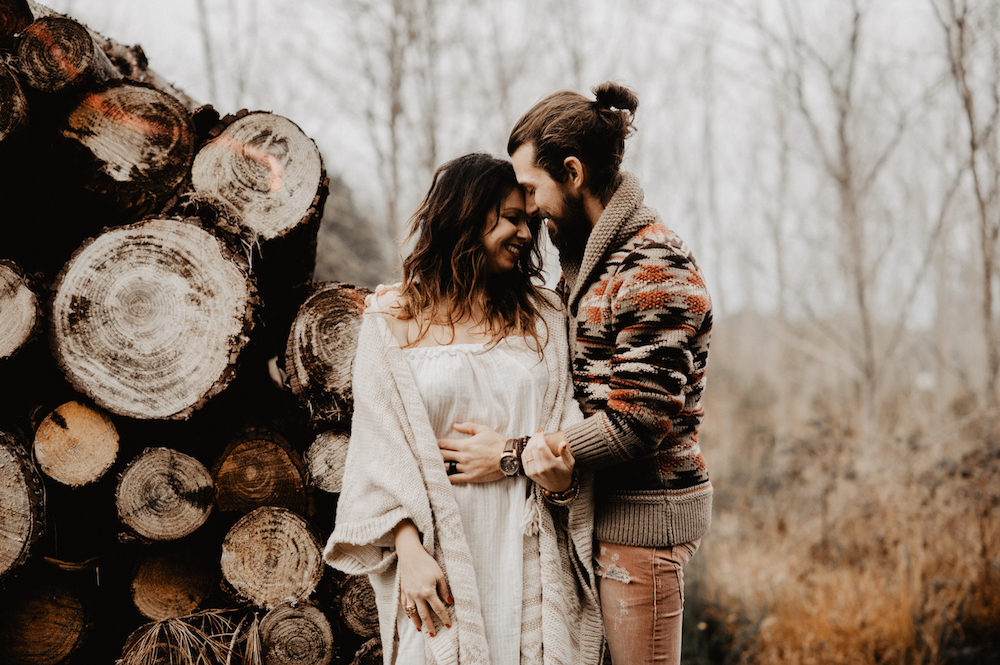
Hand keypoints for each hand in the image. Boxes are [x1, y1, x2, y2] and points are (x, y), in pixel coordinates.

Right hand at [394, 521, 451, 635]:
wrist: (410, 554)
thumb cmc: (427, 563)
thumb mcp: (439, 575)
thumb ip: (444, 590)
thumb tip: (449, 602)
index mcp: (428, 592)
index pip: (438, 609)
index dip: (444, 618)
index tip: (449, 625)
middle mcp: (417, 595)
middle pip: (424, 615)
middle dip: (430, 626)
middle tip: (433, 635)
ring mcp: (408, 594)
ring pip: (413, 612)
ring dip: (417, 622)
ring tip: (421, 630)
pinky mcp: (403, 591)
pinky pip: (404, 605)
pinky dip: (408, 613)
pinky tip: (410, 617)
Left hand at [437, 422, 504, 483]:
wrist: (508, 457)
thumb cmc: (496, 442)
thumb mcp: (483, 429)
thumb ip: (468, 426)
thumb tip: (455, 425)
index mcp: (465, 444)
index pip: (444, 444)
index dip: (436, 443)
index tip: (432, 443)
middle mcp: (463, 457)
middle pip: (442, 455)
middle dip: (435, 454)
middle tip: (430, 454)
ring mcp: (466, 468)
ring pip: (446, 468)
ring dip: (440, 465)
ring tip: (435, 465)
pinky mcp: (471, 477)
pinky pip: (454, 479)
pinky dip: (446, 478)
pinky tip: (442, 476)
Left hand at [522, 430, 573, 491]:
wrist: (558, 487)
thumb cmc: (564, 472)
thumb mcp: (569, 463)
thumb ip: (565, 452)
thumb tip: (563, 443)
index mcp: (550, 465)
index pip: (540, 447)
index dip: (539, 438)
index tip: (541, 432)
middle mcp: (540, 468)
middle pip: (533, 448)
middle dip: (534, 439)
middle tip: (537, 434)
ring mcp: (533, 471)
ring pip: (527, 453)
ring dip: (529, 444)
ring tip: (534, 439)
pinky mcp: (529, 473)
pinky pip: (524, 459)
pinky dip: (526, 450)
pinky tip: (530, 447)